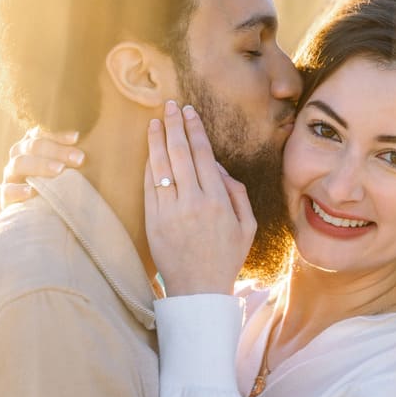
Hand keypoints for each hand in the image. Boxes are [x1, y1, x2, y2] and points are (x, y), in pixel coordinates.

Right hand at [0, 127, 83, 226]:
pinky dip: (19, 190)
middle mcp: (19, 157)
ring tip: (60, 170)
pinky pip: (8, 191)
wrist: (32, 212)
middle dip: (57, 150)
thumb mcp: (62, 168)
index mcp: (31, 146)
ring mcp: (10, 176)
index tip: (77, 137)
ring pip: (18, 163)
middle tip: (79, 158)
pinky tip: (32, 192)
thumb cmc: (55, 185)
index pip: (41, 133)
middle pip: (32, 146)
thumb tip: (91, 149)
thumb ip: (70, 158)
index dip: (58, 134)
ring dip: (40, 165)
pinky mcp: (5, 197)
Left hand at [145, 101, 255, 296]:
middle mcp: (193, 202)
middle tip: (170, 105)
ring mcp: (170, 212)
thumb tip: (217, 166)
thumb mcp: (247, 226)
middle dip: (174, 126)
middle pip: (180, 154)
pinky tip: (149, 152)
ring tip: (154, 122)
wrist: (198, 290)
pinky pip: (149, 187)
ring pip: (161, 167)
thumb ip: (236, 192)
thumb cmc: (226, 258)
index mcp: (218, 201)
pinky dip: (149, 166)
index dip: (195, 130)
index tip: (190, 112)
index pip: (204, 155)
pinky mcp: (153, 222)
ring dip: (157, 141)